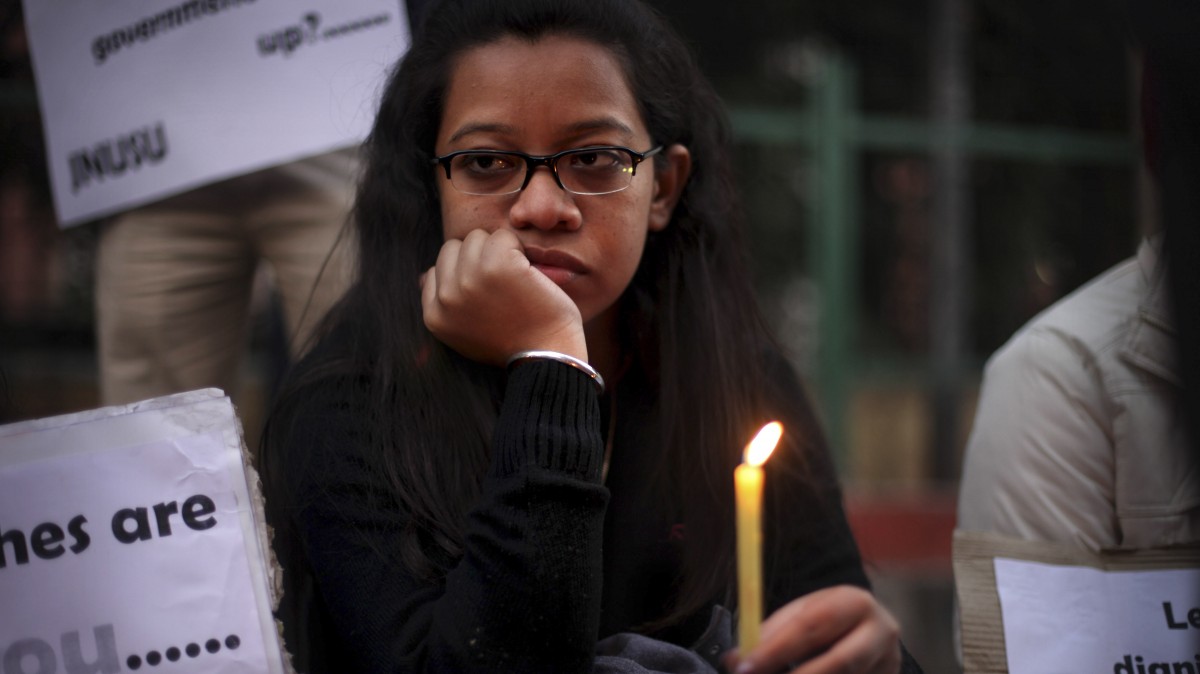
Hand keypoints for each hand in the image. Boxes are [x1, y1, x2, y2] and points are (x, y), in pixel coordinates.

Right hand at [421, 228, 586, 365]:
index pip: (437, 269)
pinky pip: (503, 236)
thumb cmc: (513, 342)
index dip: (464, 272)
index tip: (486, 289)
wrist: (547, 356)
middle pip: (454, 248)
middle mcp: (448, 297)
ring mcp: (471, 279)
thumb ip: (443, 305)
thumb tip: (425, 275)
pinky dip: (517, 247)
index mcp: (435, 316)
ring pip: (477, 237)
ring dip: (498, 249)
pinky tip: (527, 270)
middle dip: (478, 257)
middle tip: (503, 281)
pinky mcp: (498, 265)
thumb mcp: (463, 333)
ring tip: (514, 276)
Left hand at [723, 585, 900, 673]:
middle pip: (838, 662)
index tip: (743, 666)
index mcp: (855, 602)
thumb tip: (734, 659)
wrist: (873, 634)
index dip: (775, 650)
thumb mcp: (804, 614)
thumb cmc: (829, 623)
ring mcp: (890, 664)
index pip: (812, 626)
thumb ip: (773, 633)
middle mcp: (881, 633)